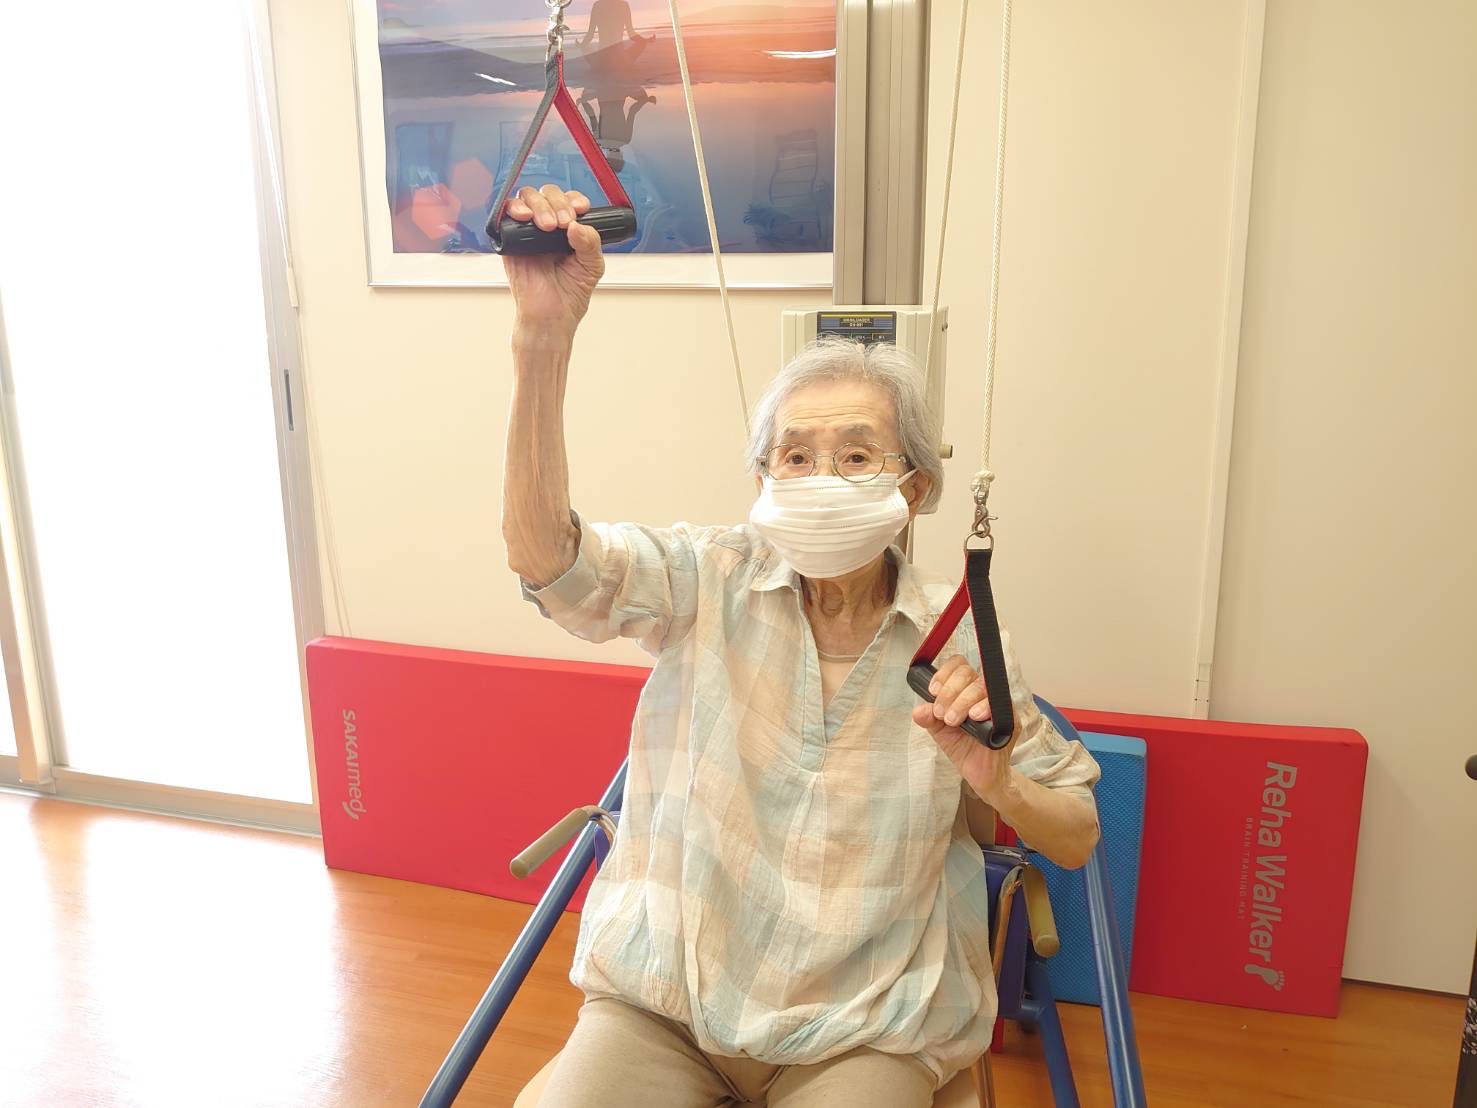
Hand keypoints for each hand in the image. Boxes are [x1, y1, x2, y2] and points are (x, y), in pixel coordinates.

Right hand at [504, 185, 604, 333]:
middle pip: (547, 194)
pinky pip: (506, 214)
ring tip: (547, 225)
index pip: (569, 200)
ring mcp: (527, 231)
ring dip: (539, 205)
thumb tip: (578, 225)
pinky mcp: (510, 240)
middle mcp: (547, 226)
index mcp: (569, 229)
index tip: (580, 209)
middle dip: (557, 203)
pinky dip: (514, 208)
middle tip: (563, 223)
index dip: (574, 199)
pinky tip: (525, 217)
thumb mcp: (592, 266)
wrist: (551, 316)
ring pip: (527, 198)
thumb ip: (591, 242)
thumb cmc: (570, 294)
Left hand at [911, 654, 1017, 805]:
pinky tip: (974, 717)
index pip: (958, 666)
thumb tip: (918, 710)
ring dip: (962, 701)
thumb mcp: (939, 731)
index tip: (933, 692)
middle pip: (968, 673)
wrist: (980, 774)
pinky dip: (984, 707)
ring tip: (953, 720)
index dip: (944, 674)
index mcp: (965, 689)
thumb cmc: (963, 748)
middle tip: (942, 714)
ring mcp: (998, 703)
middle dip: (950, 692)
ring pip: (981, 686)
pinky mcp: (1011, 718)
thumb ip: (928, 717)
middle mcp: (983, 692)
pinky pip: (999, 704)